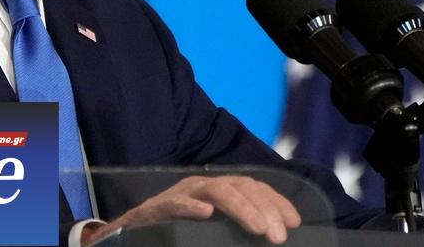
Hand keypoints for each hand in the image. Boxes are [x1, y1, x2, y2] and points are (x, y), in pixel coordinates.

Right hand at [81, 175, 301, 245]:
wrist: (128, 234)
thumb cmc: (175, 232)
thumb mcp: (212, 231)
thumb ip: (234, 230)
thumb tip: (268, 236)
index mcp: (219, 191)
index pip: (253, 187)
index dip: (276, 202)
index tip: (295, 222)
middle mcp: (203, 187)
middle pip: (240, 186)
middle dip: (264, 208)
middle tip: (279, 235)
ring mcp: (181, 194)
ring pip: (216, 190)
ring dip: (240, 207)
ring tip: (258, 228)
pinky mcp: (158, 208)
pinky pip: (176, 204)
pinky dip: (191, 207)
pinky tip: (206, 214)